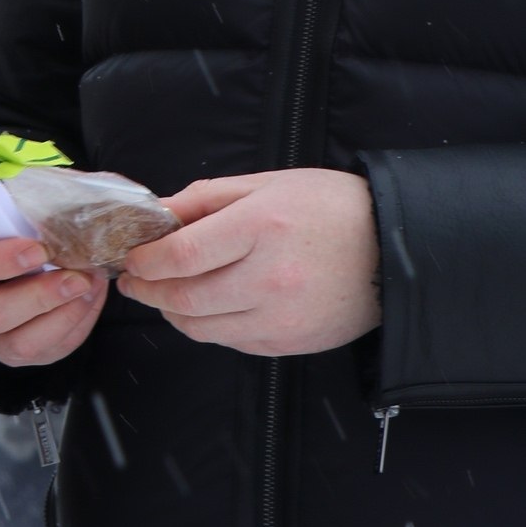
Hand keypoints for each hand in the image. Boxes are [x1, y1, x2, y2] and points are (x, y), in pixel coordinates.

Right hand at [0, 209, 108, 366]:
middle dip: (41, 297)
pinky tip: (90, 301)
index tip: (40, 249)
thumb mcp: (3, 201)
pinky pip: (44, 353)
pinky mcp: (9, 352)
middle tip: (78, 277)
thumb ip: (25, 198)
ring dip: (62, 318)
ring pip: (18, 345)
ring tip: (90, 289)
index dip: (1, 260)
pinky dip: (74, 328)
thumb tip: (66, 195)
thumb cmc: (3, 221)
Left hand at [118, 169, 378, 357]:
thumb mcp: (267, 183)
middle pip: (185, 298)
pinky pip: (231, 342)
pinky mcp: (289, 343)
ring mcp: (280, 316)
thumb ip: (206, 198)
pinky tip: (204, 309)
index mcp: (260, 227)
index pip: (182, 255)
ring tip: (163, 295)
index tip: (131, 257)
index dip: (146, 261)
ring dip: (172, 313)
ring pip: (202, 328)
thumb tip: (158, 214)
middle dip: (148, 291)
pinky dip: (207, 328)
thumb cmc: (330, 207)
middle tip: (133, 281)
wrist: (394, 250)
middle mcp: (268, 277)